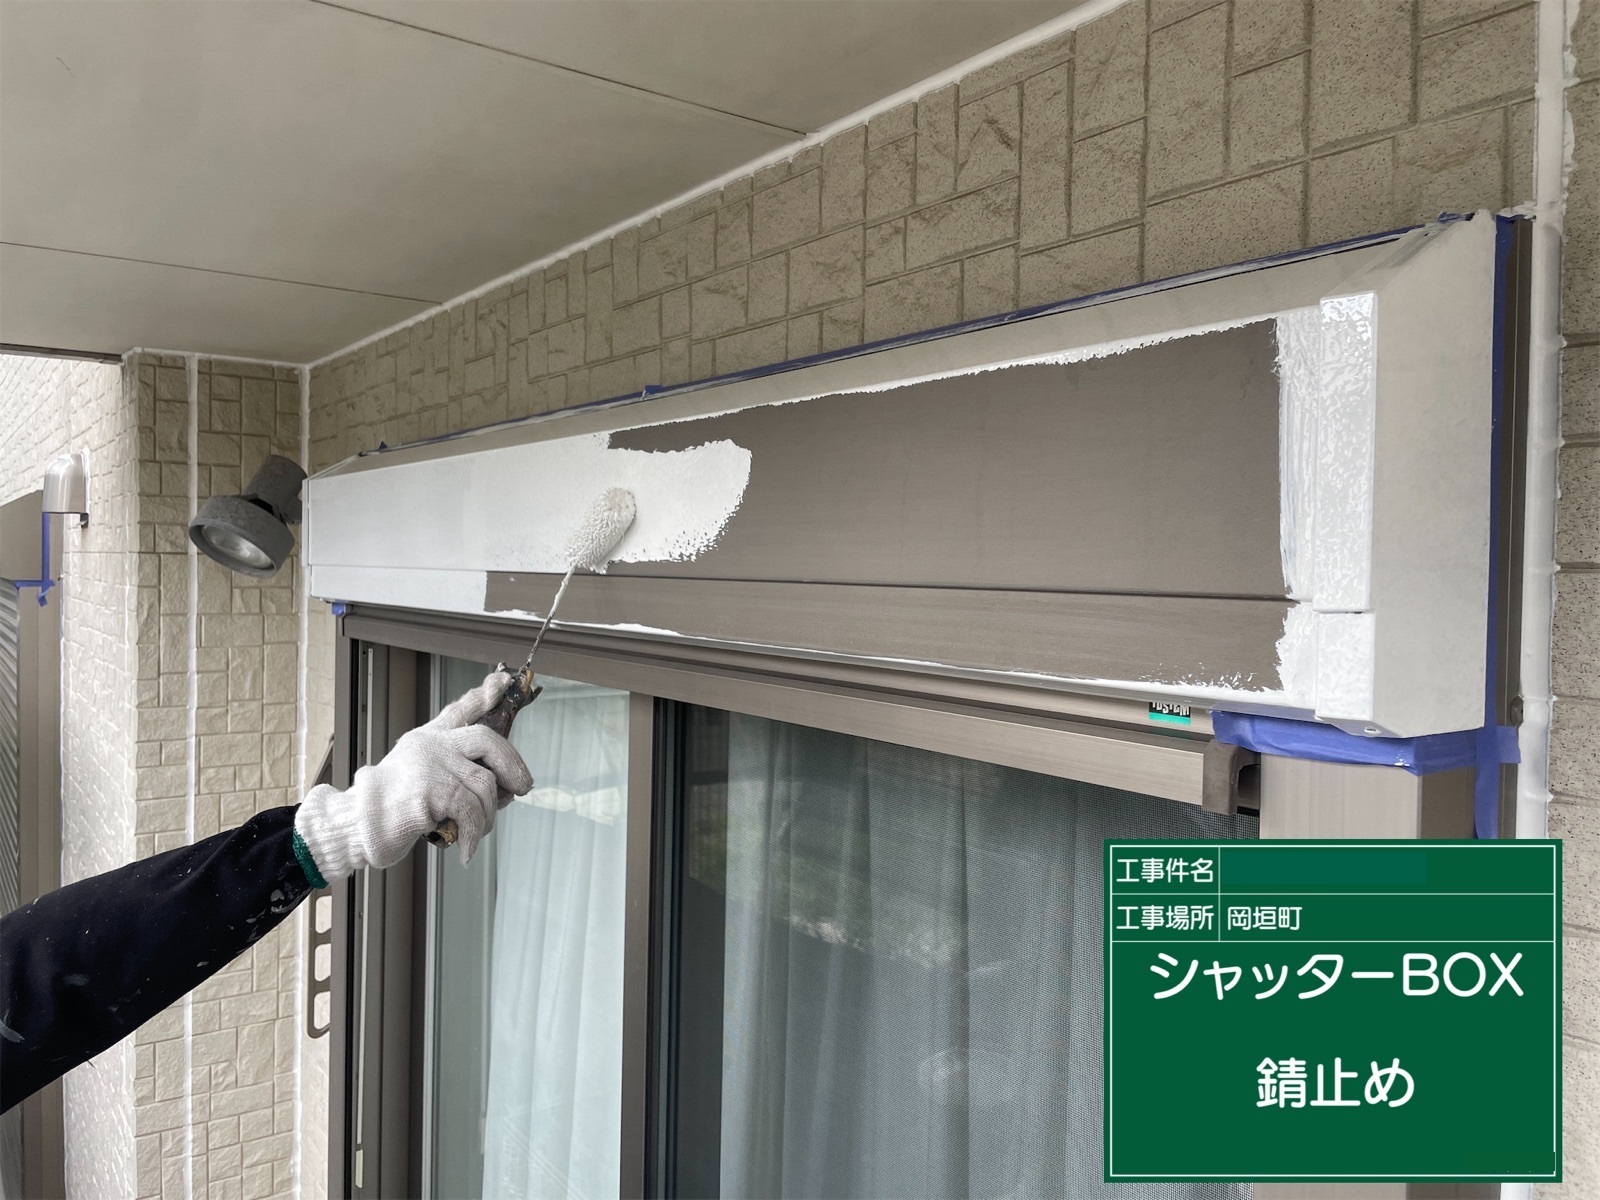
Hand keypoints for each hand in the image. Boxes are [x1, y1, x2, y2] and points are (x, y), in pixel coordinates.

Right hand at [293, 671, 533, 881]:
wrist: (357, 825)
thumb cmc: (390, 808)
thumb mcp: (420, 779)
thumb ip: (454, 774)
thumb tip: (503, 788)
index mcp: (428, 738)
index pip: (460, 709)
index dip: (484, 694)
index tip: (503, 681)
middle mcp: (431, 744)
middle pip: (486, 740)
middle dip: (512, 765)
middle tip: (522, 787)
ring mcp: (431, 764)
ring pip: (484, 783)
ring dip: (489, 814)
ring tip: (479, 831)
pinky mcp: (431, 789)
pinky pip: (471, 810)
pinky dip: (475, 832)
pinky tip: (468, 848)